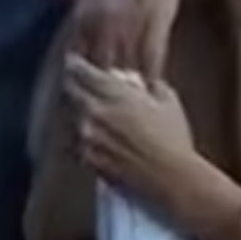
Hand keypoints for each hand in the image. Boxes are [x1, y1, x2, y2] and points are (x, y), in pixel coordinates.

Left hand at [63, 53, 195, 203]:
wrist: (171, 179)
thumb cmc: (173, 139)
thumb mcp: (167, 100)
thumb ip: (147, 84)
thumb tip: (135, 81)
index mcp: (113, 92)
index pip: (80, 69)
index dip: (75, 63)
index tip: (74, 61)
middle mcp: (94, 111)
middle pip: (68, 90)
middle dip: (71, 84)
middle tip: (76, 82)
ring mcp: (86, 137)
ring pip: (67, 115)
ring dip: (73, 110)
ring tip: (85, 111)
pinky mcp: (86, 159)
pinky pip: (72, 141)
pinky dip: (77, 136)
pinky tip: (90, 137)